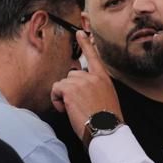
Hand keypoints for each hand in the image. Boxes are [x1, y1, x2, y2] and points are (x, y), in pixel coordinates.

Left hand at [51, 31, 123, 145]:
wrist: (106, 130)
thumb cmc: (106, 121)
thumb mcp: (107, 99)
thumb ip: (95, 89)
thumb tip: (82, 90)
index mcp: (103, 78)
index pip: (94, 57)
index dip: (86, 44)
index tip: (80, 32)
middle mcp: (92, 77)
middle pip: (71, 75)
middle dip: (69, 89)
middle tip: (77, 105)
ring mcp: (81, 82)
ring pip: (63, 83)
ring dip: (63, 96)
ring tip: (73, 109)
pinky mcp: (70, 89)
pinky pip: (56, 89)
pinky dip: (57, 100)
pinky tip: (66, 109)